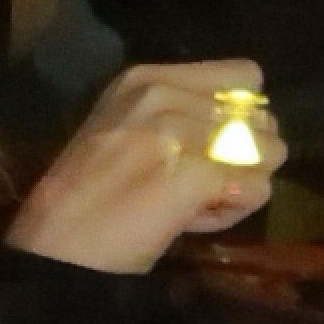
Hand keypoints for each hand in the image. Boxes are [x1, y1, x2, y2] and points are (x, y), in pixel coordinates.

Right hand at [10, 62, 282, 275]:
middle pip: (261, 117)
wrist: (55, 248)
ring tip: (198, 204)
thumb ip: (178, 116)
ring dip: (241, 184)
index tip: (209, 147)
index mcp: (146, 78)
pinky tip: (193, 221)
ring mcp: (180, 131)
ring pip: (268, 151)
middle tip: (201, 185)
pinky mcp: (196, 171)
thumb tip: (246, 128)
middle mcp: (166, 94)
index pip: (244, 76)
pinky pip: (256, 187)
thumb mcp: (123, 129)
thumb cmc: (84, 199)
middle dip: (243, 155)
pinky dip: (233, 211)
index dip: (241, 116)